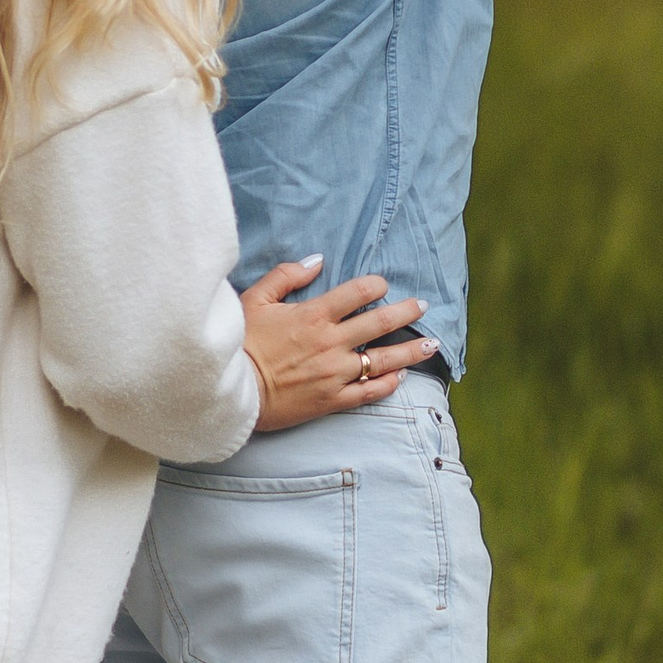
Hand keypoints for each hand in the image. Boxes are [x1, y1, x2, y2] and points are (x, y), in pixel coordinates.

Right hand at [241, 260, 433, 429]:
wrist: (231, 393)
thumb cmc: (241, 343)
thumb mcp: (256, 299)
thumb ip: (287, 275)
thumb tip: (318, 260)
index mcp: (313, 315)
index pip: (357, 293)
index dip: (376, 285)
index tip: (383, 285)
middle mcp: (330, 343)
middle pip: (379, 323)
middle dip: (406, 312)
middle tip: (423, 306)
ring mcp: (334, 374)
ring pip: (382, 361)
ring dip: (410, 351)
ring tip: (431, 344)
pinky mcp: (331, 401)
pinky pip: (368, 393)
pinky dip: (388, 385)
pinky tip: (401, 377)